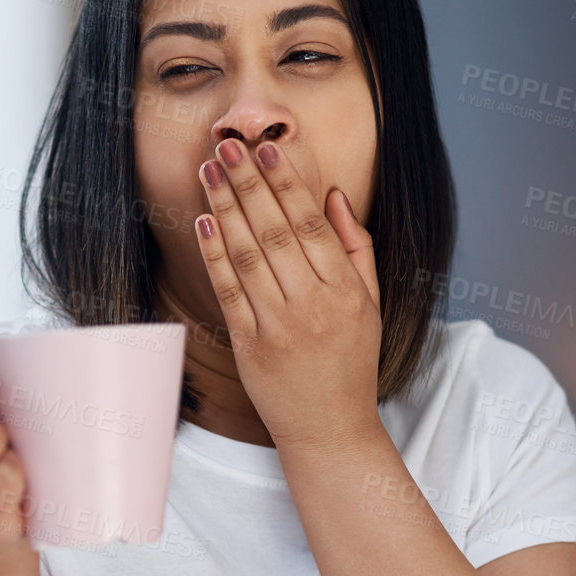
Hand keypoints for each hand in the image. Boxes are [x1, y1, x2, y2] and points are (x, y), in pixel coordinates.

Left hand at [194, 138, 382, 451]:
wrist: (329, 429)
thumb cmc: (350, 362)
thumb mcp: (370, 303)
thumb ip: (357, 247)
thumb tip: (334, 195)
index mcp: (346, 290)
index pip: (311, 225)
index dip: (287, 185)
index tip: (269, 150)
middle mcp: (313, 305)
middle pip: (274, 232)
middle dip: (248, 183)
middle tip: (228, 146)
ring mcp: (278, 326)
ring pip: (247, 255)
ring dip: (225, 207)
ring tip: (209, 170)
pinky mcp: (248, 346)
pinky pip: (228, 292)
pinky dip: (215, 255)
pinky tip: (204, 222)